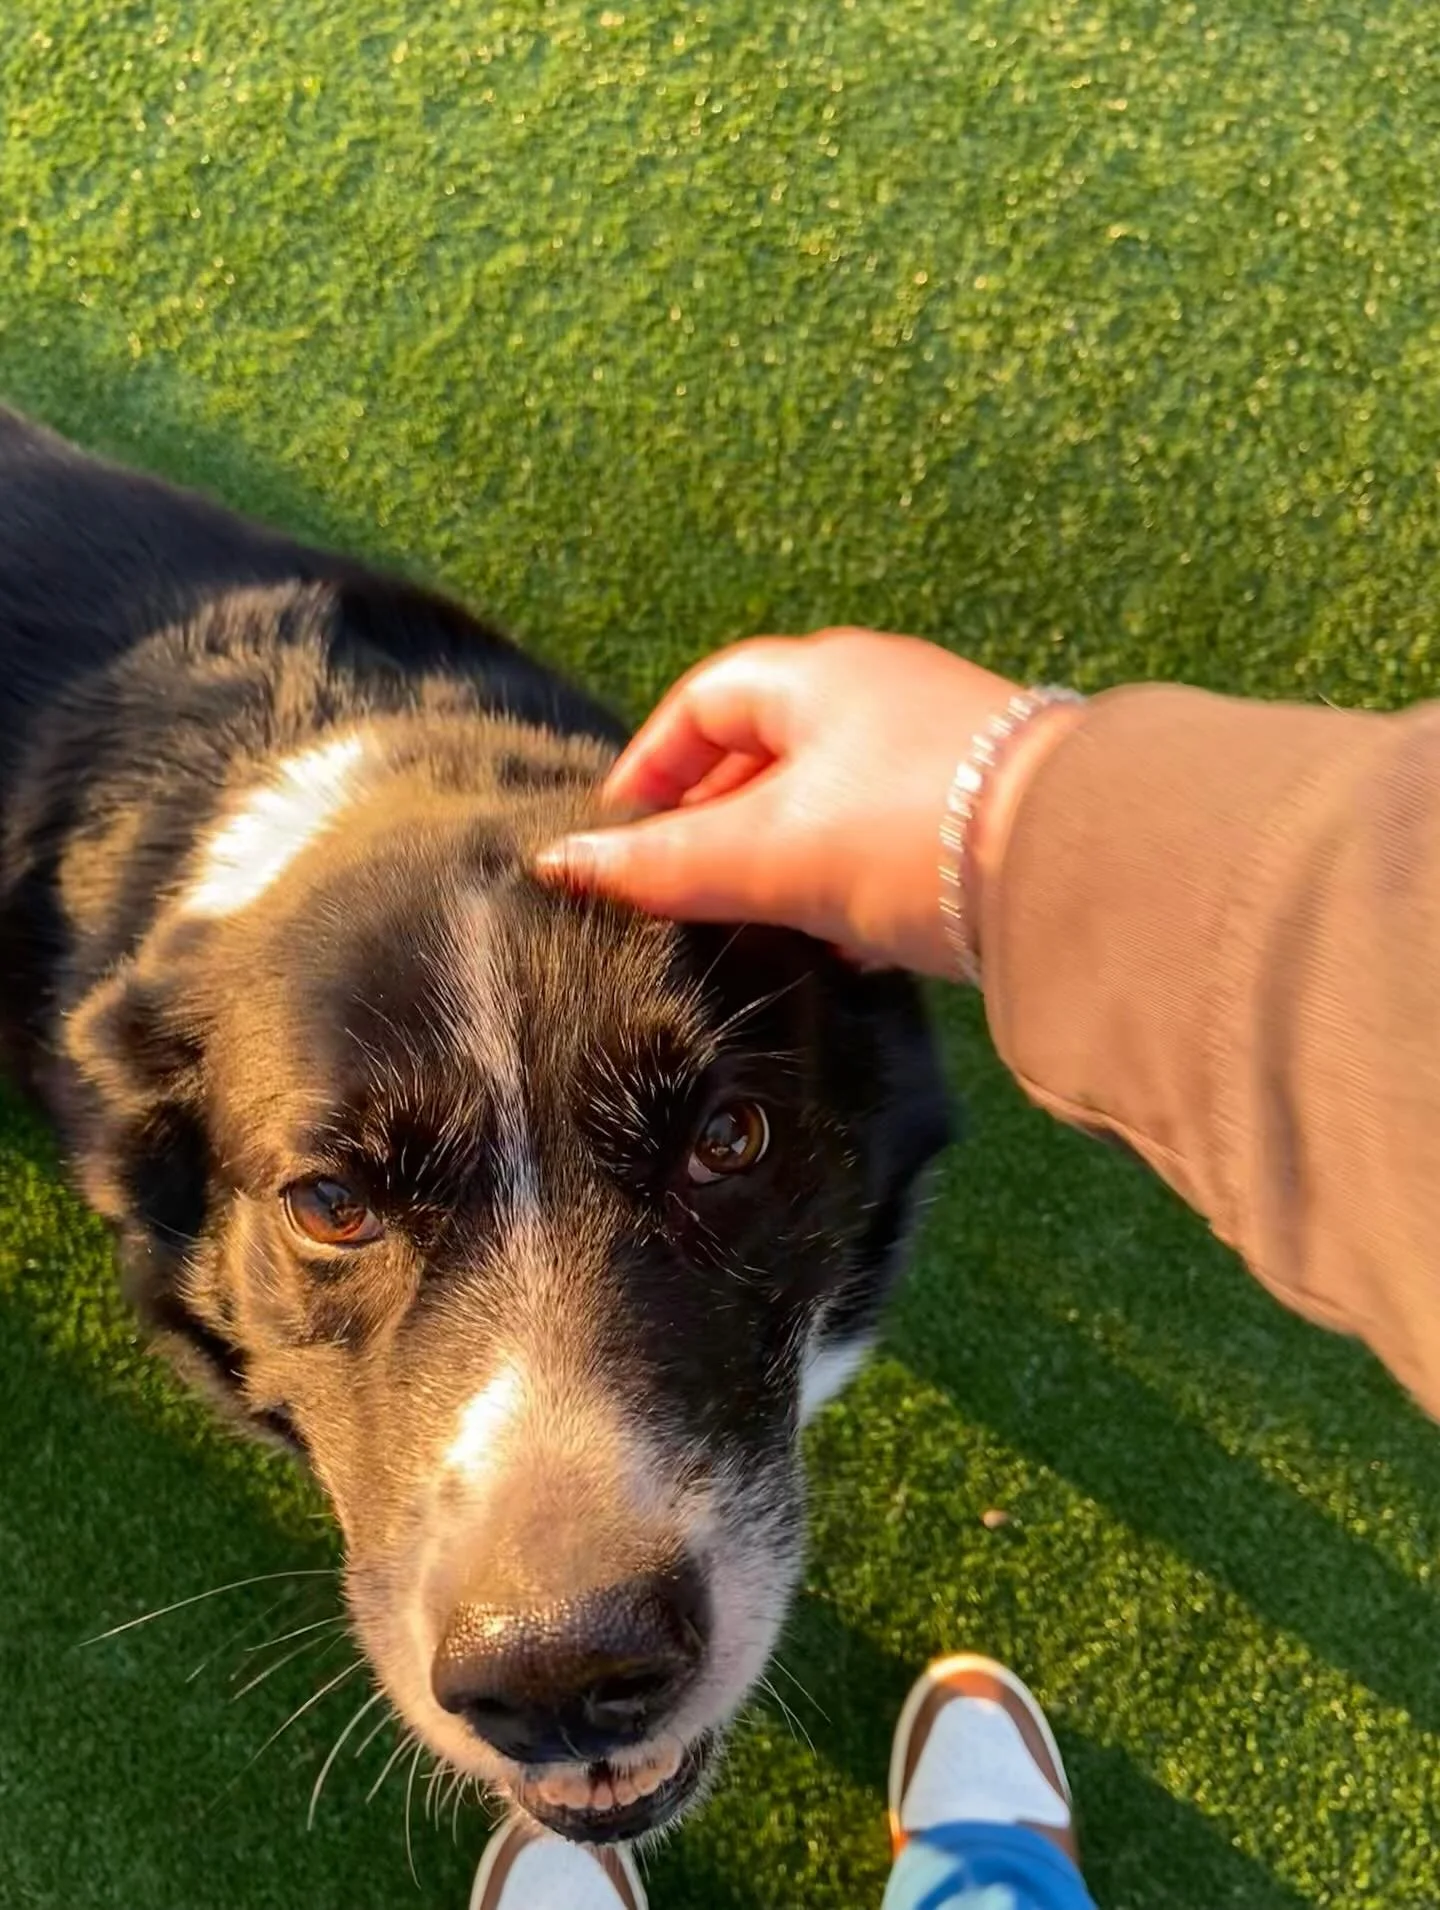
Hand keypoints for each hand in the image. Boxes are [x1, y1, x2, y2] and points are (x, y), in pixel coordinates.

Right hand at [534, 628, 1083, 978]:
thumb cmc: (910, 830)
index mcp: (822, 678)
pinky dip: (853, 888)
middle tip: (681, 892)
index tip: (618, 833)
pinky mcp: (988, 815)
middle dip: (717, 823)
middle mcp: (883, 698)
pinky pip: (891, 844)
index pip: (705, 701)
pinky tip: (848, 947)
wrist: (1087, 862)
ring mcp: (941, 754)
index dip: (651, 763)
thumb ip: (666, 863)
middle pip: (770, 752)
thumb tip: (563, 864)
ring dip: (786, 864)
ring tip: (758, 928)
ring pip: (831, 805)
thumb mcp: (770, 852)